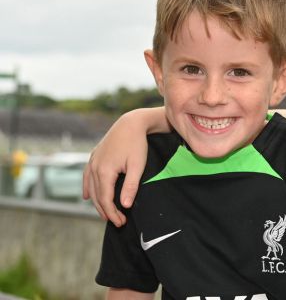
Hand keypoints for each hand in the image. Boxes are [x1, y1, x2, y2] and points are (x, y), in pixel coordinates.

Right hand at [83, 109, 153, 225]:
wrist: (130, 123)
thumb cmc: (137, 144)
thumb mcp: (138, 166)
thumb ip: (131, 186)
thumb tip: (125, 205)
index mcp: (104, 171)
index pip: (106, 199)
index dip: (113, 213)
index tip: (121, 222)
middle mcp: (94, 167)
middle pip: (97, 196)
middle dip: (106, 211)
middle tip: (117, 222)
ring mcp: (92, 161)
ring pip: (92, 188)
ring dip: (97, 202)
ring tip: (106, 213)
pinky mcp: (94, 156)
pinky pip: (87, 176)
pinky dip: (88, 188)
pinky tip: (87, 196)